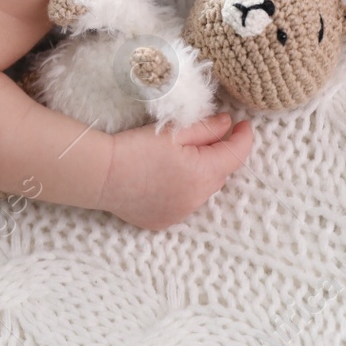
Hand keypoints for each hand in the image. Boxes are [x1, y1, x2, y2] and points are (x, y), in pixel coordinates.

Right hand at [98, 112, 252, 230]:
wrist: (101, 175)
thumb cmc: (135, 148)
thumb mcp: (173, 132)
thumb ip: (206, 128)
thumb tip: (227, 124)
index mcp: (204, 173)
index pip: (237, 154)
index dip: (244, 137)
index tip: (244, 124)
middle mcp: (198, 199)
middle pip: (220, 173)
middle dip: (218, 154)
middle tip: (203, 136)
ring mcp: (182, 214)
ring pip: (203, 190)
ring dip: (200, 174)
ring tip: (179, 159)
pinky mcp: (165, 222)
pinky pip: (184, 204)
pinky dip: (182, 190)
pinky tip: (163, 179)